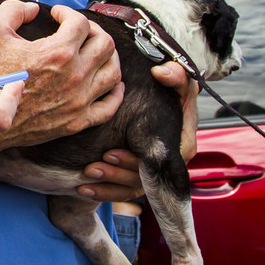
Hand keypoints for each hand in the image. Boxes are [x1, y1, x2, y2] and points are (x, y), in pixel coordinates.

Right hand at [0, 1, 122, 160]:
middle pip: (105, 44)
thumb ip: (13, 11)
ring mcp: (79, 100)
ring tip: (96, 51)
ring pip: (113, 72)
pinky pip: (109, 106)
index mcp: (57, 52)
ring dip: (109, 57)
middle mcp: (75, 75)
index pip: (80, 23)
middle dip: (94, 30)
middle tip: (80, 30)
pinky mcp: (77, 121)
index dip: (68, 12)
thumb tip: (32, 9)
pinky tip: (112, 83)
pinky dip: (115, 93)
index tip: (57, 14)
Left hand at [73, 64, 197, 200]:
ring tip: (86, 173)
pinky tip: (83, 188)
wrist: (160, 92)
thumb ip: (176, 75)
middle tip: (93, 164)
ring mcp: (151, 170)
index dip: (132, 161)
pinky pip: (121, 191)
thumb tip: (161, 72)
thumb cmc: (172, 87)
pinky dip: (103, 192)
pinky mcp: (137, 173)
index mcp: (181, 144)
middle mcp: (168, 162)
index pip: (158, 164)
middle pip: (143, 179)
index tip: (109, 151)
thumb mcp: (179, 79)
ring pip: (130, 187)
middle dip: (116, 174)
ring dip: (107, 184)